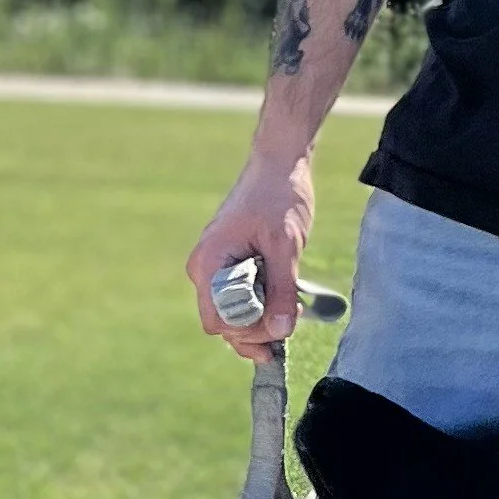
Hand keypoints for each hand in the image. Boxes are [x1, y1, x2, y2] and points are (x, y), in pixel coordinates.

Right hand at [186, 146, 314, 359]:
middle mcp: (204, 269)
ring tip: (292, 306)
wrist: (279, 166)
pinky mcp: (229, 267)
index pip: (218, 321)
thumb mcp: (286, 245)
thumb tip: (279, 331)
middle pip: (224, 324)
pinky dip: (262, 306)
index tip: (281, 320)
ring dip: (262, 319)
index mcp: (209, 263)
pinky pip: (240, 299)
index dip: (249, 331)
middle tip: (293, 314)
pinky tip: (285, 300)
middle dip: (259, 328)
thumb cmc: (280, 198)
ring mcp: (215, 269)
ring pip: (233, 314)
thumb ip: (281, 290)